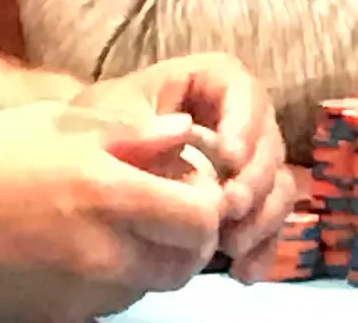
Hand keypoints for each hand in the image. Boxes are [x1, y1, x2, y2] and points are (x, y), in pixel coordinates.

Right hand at [0, 102, 222, 321]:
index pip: (200, 220)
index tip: (189, 190)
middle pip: (182, 266)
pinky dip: (105, 283)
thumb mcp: (65, 123)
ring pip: (143, 288)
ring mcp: (74, 296)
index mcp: (110, 194)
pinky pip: (101, 306)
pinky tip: (75, 249)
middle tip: (164, 214)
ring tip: (112, 226)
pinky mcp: (50, 321)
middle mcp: (100, 254)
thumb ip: (136, 133)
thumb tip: (185, 132)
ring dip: (145, 262)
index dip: (204, 206)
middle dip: (184, 242)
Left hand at [73, 54, 292, 279]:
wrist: (81, 176)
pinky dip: (262, 246)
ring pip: (276, 180)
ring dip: (264, 215)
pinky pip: (268, 220)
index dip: (244, 117)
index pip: (239, 86)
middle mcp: (232, 121)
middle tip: (231, 207)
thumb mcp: (110, 118)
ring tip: (232, 247)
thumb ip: (143, 122)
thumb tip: (186, 129)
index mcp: (204, 85)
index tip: (229, 156)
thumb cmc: (97, 133)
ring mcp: (241, 165)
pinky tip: (243, 272)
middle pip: (267, 137)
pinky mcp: (241, 202)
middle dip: (256, 175)